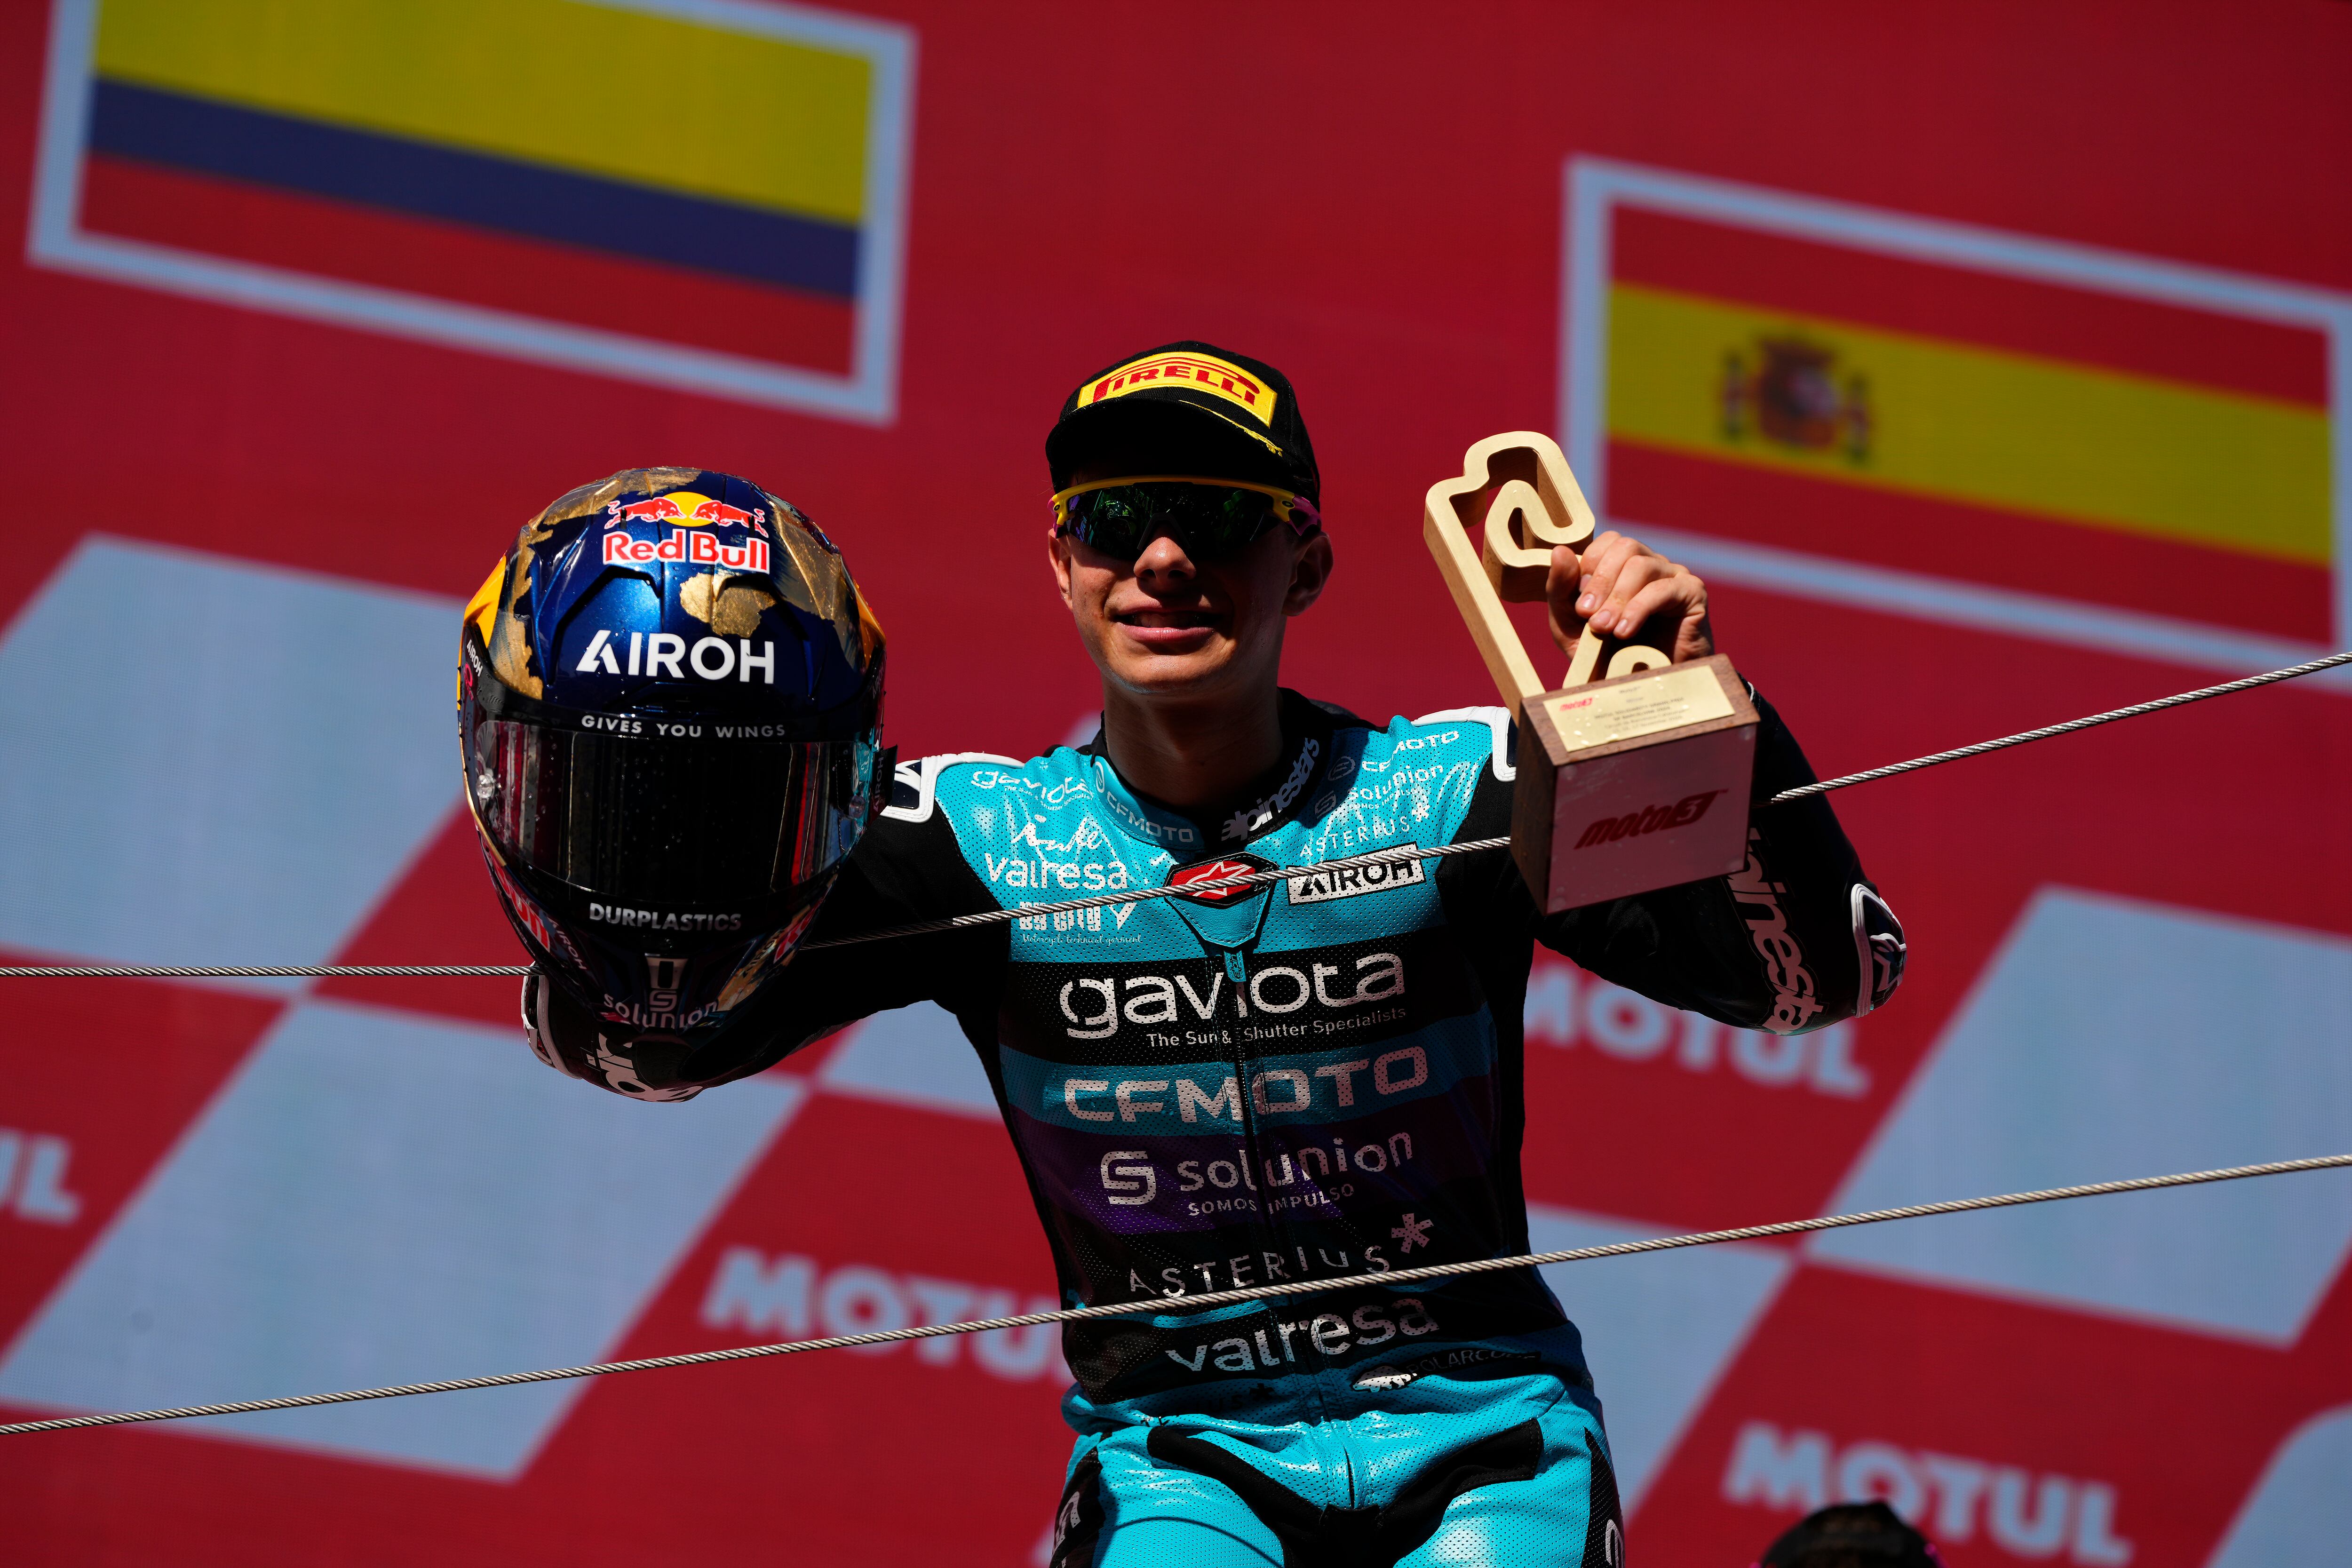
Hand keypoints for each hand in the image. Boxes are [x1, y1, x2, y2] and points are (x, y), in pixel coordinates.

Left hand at [1545, 531, 1714, 664]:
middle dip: (1601, 581)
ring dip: (1617, 598)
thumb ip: (1560, 589)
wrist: (1644, 690)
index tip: (1579, 603)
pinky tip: (1625, 632)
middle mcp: (1652, 565)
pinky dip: (1638, 609)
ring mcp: (1674, 577)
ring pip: (1642, 565)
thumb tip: (1559, 551)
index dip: (1590, 565)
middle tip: (1587, 616)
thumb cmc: (1607, 656)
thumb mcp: (1570, 626)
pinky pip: (1663, 589)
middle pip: (1625, 546)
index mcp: (1624, 566)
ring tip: (1604, 629)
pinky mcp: (1693, 594)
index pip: (1608, 541)